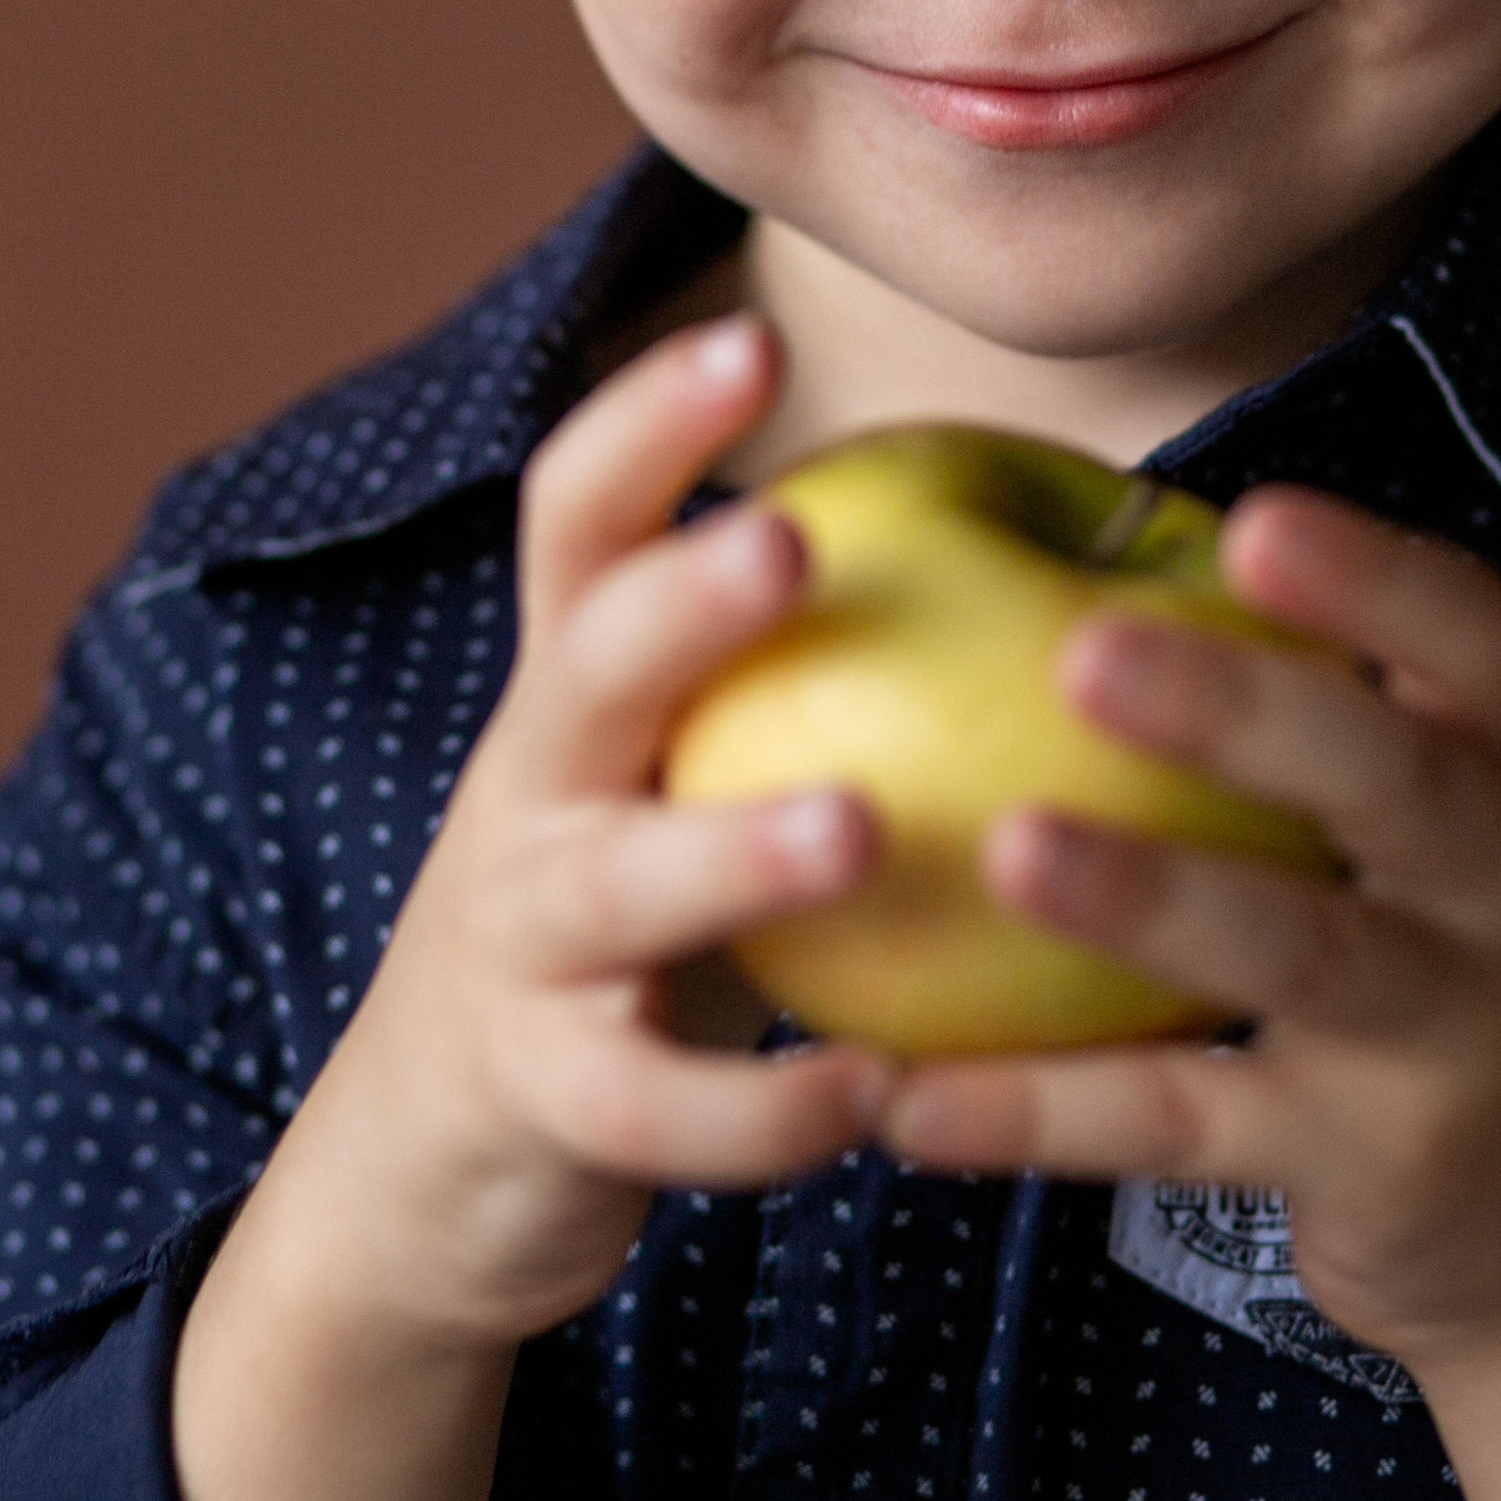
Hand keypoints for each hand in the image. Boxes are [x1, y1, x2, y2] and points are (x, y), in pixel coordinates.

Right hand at [247, 313, 889, 1355]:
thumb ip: (798, 668)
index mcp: (572, 693)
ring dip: (735, 852)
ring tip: (859, 828)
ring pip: (615, 885)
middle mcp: (531, 793)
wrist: (429, 1160)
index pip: (575, 522)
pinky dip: (757, 1111)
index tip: (748, 340)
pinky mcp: (546, 1101)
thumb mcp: (672, 771)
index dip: (646, 426)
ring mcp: (523, 946)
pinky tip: (869, 1096)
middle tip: (790, 541)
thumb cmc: (625, 913)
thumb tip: (1071, 517)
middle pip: (583, 667)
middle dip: (680, 599)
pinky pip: (652, 1108)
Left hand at [881, 484, 1500, 1377]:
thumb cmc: (1435, 954)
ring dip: (1149, 899)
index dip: (1375, 578)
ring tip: (1009, 848)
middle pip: (1397, 780)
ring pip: (1303, 953)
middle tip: (1084, 651)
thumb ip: (1305, 714)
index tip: (1251, 526)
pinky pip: (1186, 1125)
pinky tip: (905, 1098)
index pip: (1476, 641)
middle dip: (1247, 709)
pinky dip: (1041, 1109)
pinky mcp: (1369, 1164)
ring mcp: (1449, 1034)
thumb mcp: (1429, 829)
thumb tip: (1045, 553)